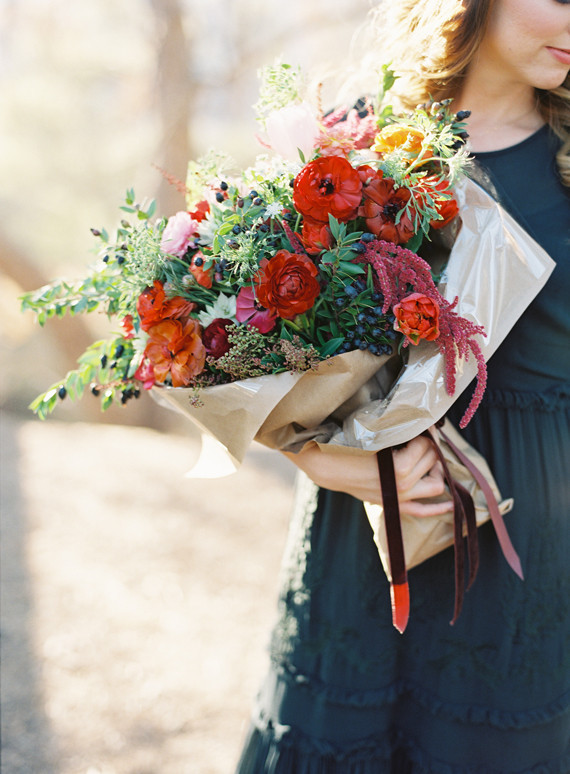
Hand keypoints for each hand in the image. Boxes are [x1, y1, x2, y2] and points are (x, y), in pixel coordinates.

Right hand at [282, 433, 451, 517]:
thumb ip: (400, 429)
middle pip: (432, 461)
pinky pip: (421, 511)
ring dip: (435, 469)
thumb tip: (421, 418)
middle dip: (430, 445)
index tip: (421, 421)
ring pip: (435, 485)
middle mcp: (404, 486)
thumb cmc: (349, 444)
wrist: (327, 465)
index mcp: (401, 467)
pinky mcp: (393, 505)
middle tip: (422, 433)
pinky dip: (438, 509)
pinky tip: (451, 505)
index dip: (425, 430)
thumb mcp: (376, 432)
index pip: (426, 444)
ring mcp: (399, 498)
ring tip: (429, 455)